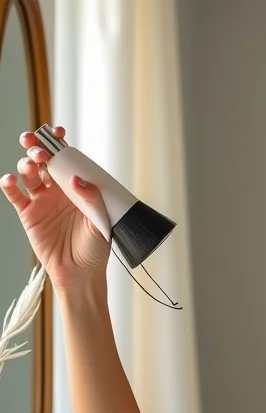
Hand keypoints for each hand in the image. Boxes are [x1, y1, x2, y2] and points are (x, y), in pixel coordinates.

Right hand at [0, 126, 110, 289]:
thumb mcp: (101, 222)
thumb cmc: (96, 248)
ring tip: (32, 165)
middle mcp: (58, 190)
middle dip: (37, 147)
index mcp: (77, 188)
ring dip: (27, 164)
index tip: (58, 131)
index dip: (60, 143)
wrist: (82, 273)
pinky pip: (15, 195)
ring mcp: (42, 201)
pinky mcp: (28, 214)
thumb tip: (77, 179)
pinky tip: (10, 180)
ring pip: (28, 173)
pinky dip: (9, 184)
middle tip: (37, 145)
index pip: (67, 159)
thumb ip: (92, 199)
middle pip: (43, 161)